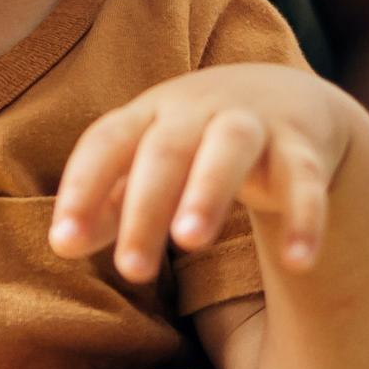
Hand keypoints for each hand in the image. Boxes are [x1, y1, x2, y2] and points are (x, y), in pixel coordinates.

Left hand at [53, 64, 359, 287]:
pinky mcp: (302, 144)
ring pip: (229, 148)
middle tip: (132, 271)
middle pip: (165, 151)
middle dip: (146, 206)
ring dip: (208, 190)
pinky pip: (304, 179)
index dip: (83, 188)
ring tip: (190, 242)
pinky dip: (304, 217)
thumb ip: (108, 203)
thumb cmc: (193, 141)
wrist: (284, 97)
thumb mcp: (147, 162)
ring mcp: (252, 122)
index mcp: (149, 114)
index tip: (64, 243)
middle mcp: (197, 109)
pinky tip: (298, 262)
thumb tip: (63, 246)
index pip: (107, 142)